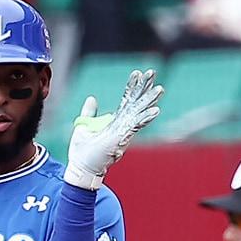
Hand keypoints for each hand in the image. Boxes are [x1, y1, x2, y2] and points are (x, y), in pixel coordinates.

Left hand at [64, 69, 162, 189]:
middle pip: (136, 103)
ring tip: (160, 89)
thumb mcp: (84, 126)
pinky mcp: (121, 139)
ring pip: (139, 112)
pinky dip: (145, 118)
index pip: (127, 100)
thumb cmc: (82, 152)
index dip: (132, 86)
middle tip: (152, 72)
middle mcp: (122, 125)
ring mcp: (123, 131)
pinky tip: (156, 110)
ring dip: (149, 101)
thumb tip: (92, 98)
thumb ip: (89, 112)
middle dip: (145, 87)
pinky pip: (135, 126)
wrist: (80, 169)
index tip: (137, 72)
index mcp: (115, 121)